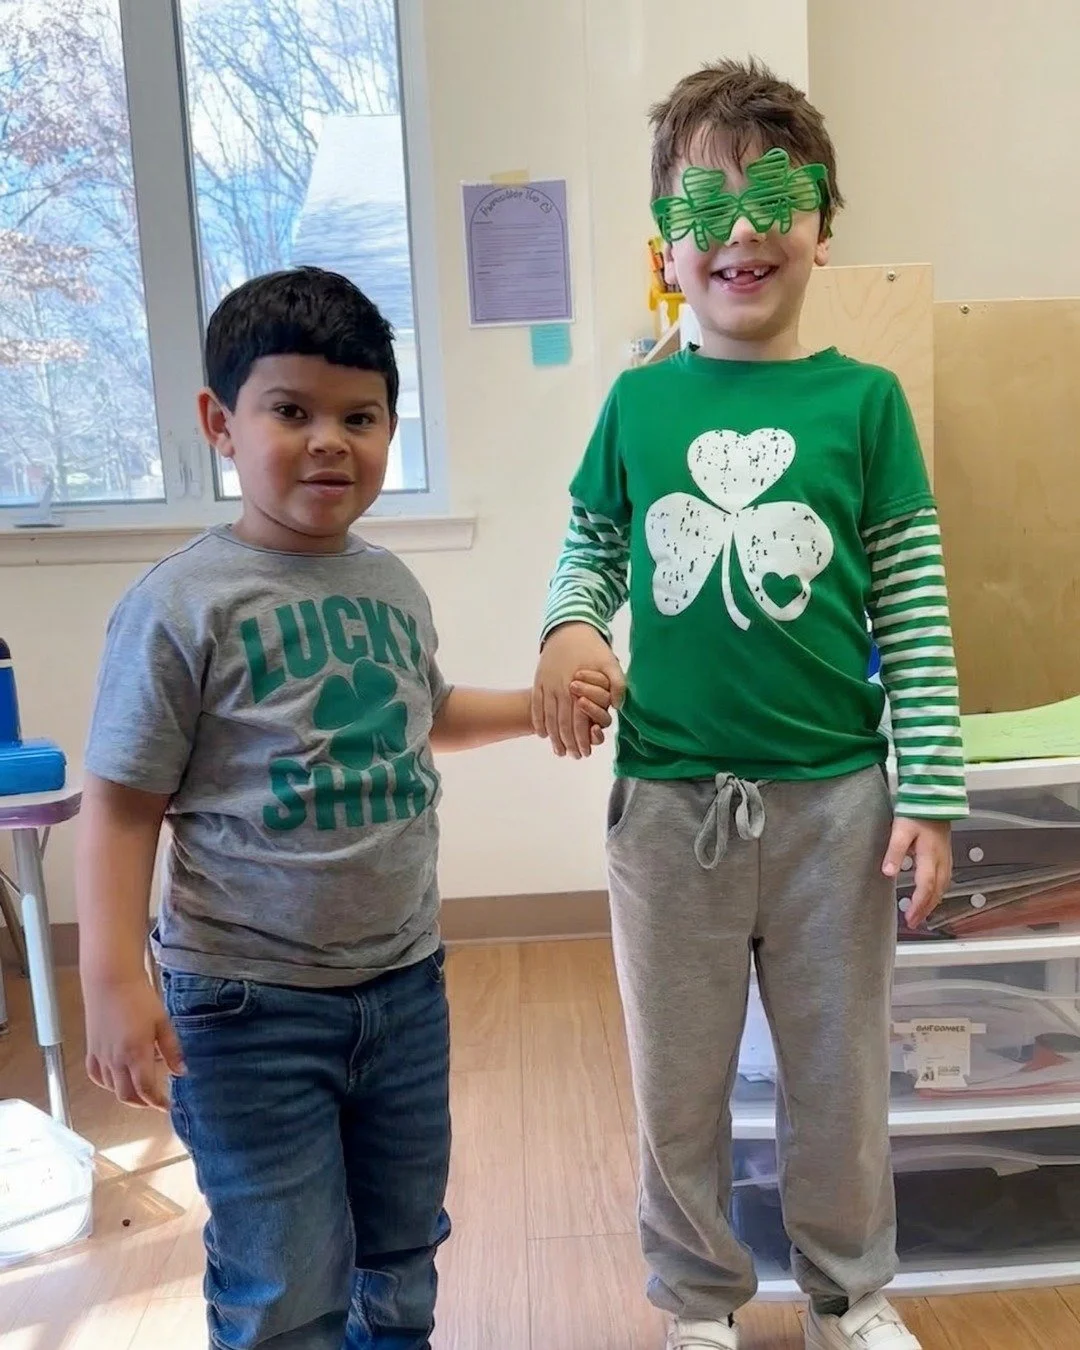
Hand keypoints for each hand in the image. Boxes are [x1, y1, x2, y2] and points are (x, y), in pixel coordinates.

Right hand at [84, 974, 185, 1110]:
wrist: (111, 981)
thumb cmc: (140, 998)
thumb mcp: (163, 1022)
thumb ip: (172, 1050)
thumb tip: (181, 1072)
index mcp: (135, 1055)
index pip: (146, 1090)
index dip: (157, 1102)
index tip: (167, 1106)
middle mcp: (115, 1061)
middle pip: (126, 1095)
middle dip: (142, 1103)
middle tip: (155, 1100)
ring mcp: (101, 1056)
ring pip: (111, 1088)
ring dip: (126, 1093)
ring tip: (141, 1087)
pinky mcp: (91, 1049)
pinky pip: (97, 1075)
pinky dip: (108, 1083)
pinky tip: (117, 1077)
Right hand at [532, 623, 625, 758]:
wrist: (568, 628)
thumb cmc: (593, 647)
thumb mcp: (610, 662)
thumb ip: (617, 684)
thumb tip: (617, 707)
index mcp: (577, 688)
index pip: (577, 722)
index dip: (581, 739)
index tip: (584, 753)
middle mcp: (559, 689)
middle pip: (561, 723)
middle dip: (567, 742)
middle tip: (572, 756)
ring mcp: (546, 685)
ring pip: (547, 717)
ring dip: (553, 736)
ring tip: (558, 750)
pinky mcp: (539, 680)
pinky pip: (536, 705)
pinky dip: (538, 721)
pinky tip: (542, 733)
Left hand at [883, 817, 952, 929]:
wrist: (933, 796)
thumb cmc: (916, 811)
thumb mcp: (900, 830)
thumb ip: (894, 852)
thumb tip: (887, 873)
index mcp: (930, 855)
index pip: (925, 885)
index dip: (919, 904)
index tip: (910, 918)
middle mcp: (941, 859)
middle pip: (937, 890)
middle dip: (926, 908)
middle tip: (914, 923)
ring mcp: (946, 856)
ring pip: (943, 885)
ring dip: (933, 902)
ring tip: (922, 914)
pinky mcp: (946, 853)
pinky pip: (945, 877)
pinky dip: (938, 890)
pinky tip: (932, 894)